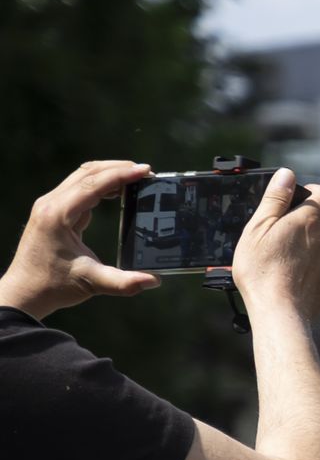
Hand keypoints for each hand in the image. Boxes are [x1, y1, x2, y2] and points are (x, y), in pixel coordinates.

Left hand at [4, 160, 160, 316]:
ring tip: (135, 178)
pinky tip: (116, 193)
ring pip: (81, 177)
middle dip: (118, 168)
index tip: (145, 171)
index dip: (121, 175)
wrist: (25, 291)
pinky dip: (99, 185)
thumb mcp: (93, 284)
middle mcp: (50, 204)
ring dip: (108, 174)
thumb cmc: (54, 286)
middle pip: (87, 173)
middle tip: (145, 171)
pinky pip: (78, 188)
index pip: (93, 185)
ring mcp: (49, 206)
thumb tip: (154, 280)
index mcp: (58, 215)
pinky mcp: (52, 211)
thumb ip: (125, 283)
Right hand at [232, 167, 319, 324]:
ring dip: (306, 243)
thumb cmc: (262, 269)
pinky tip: (287, 274)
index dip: (314, 192)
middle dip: (308, 219)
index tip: (295, 198)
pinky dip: (307, 266)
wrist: (279, 312)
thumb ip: (275, 200)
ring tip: (279, 253)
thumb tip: (287, 175)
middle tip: (281, 228)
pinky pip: (319, 267)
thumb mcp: (259, 227)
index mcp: (309, 222)